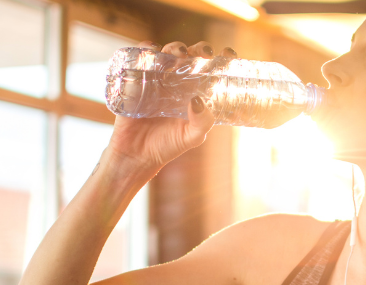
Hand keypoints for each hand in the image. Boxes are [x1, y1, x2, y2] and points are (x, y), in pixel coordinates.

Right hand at [104, 41, 237, 172]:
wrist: (136, 155)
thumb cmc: (166, 146)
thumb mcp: (191, 138)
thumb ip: (201, 123)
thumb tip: (198, 100)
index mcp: (196, 93)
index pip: (212, 70)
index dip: (222, 58)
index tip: (229, 54)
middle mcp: (178, 83)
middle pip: (192, 56)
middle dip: (200, 49)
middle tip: (204, 53)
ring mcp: (158, 80)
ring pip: (168, 53)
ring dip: (175, 47)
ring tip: (179, 53)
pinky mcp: (137, 80)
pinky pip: (141, 58)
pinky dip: (146, 48)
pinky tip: (152, 49)